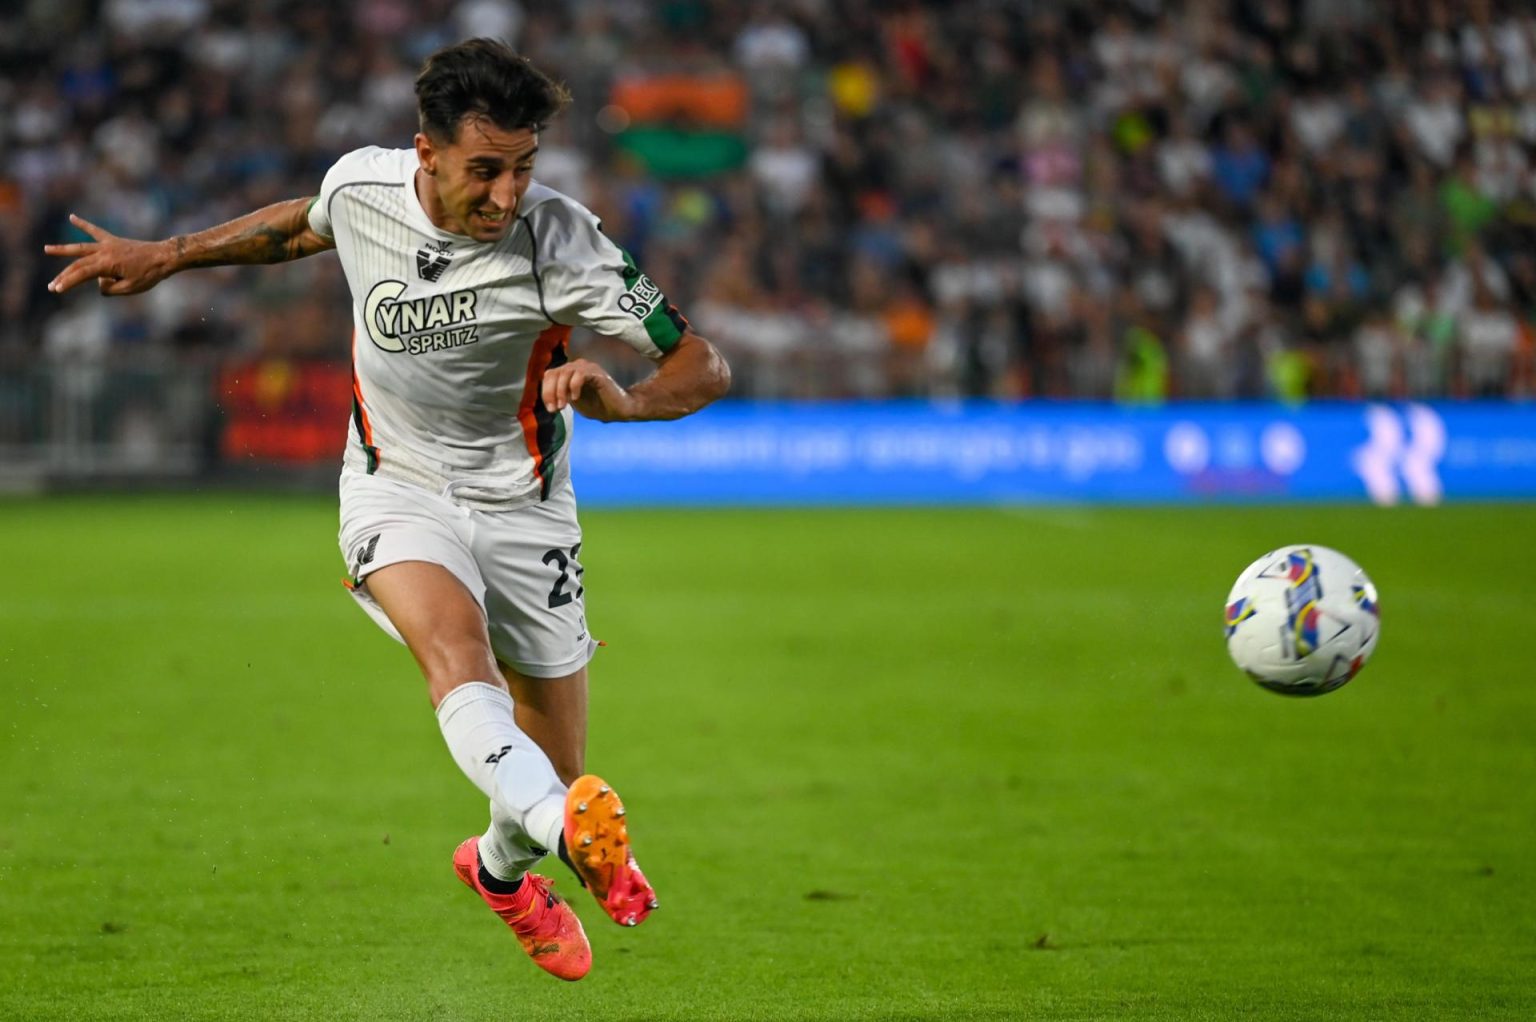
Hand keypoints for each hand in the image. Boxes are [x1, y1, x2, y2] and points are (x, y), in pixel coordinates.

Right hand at [44, 214, 175, 295]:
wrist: (164, 257)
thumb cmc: (150, 275)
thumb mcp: (130, 288)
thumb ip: (110, 289)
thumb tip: (99, 283)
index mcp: (107, 264)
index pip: (82, 274)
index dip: (68, 282)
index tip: (57, 289)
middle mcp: (104, 252)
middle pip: (78, 264)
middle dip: (64, 275)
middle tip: (51, 286)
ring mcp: (108, 244)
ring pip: (81, 247)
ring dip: (63, 249)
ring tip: (46, 249)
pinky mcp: (113, 241)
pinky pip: (96, 231)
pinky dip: (84, 224)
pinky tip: (72, 217)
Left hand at [541, 358, 636, 421]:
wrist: (619, 409)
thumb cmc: (598, 406)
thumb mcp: (573, 402)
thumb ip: (560, 396)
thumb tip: (547, 399)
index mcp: (569, 373)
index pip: (549, 375)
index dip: (546, 392)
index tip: (551, 409)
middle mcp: (576, 366)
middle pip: (554, 372)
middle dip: (550, 392)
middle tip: (555, 409)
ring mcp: (587, 367)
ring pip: (564, 372)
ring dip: (560, 391)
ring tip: (564, 405)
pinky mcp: (596, 372)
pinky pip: (579, 374)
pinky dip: (574, 387)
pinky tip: (576, 398)